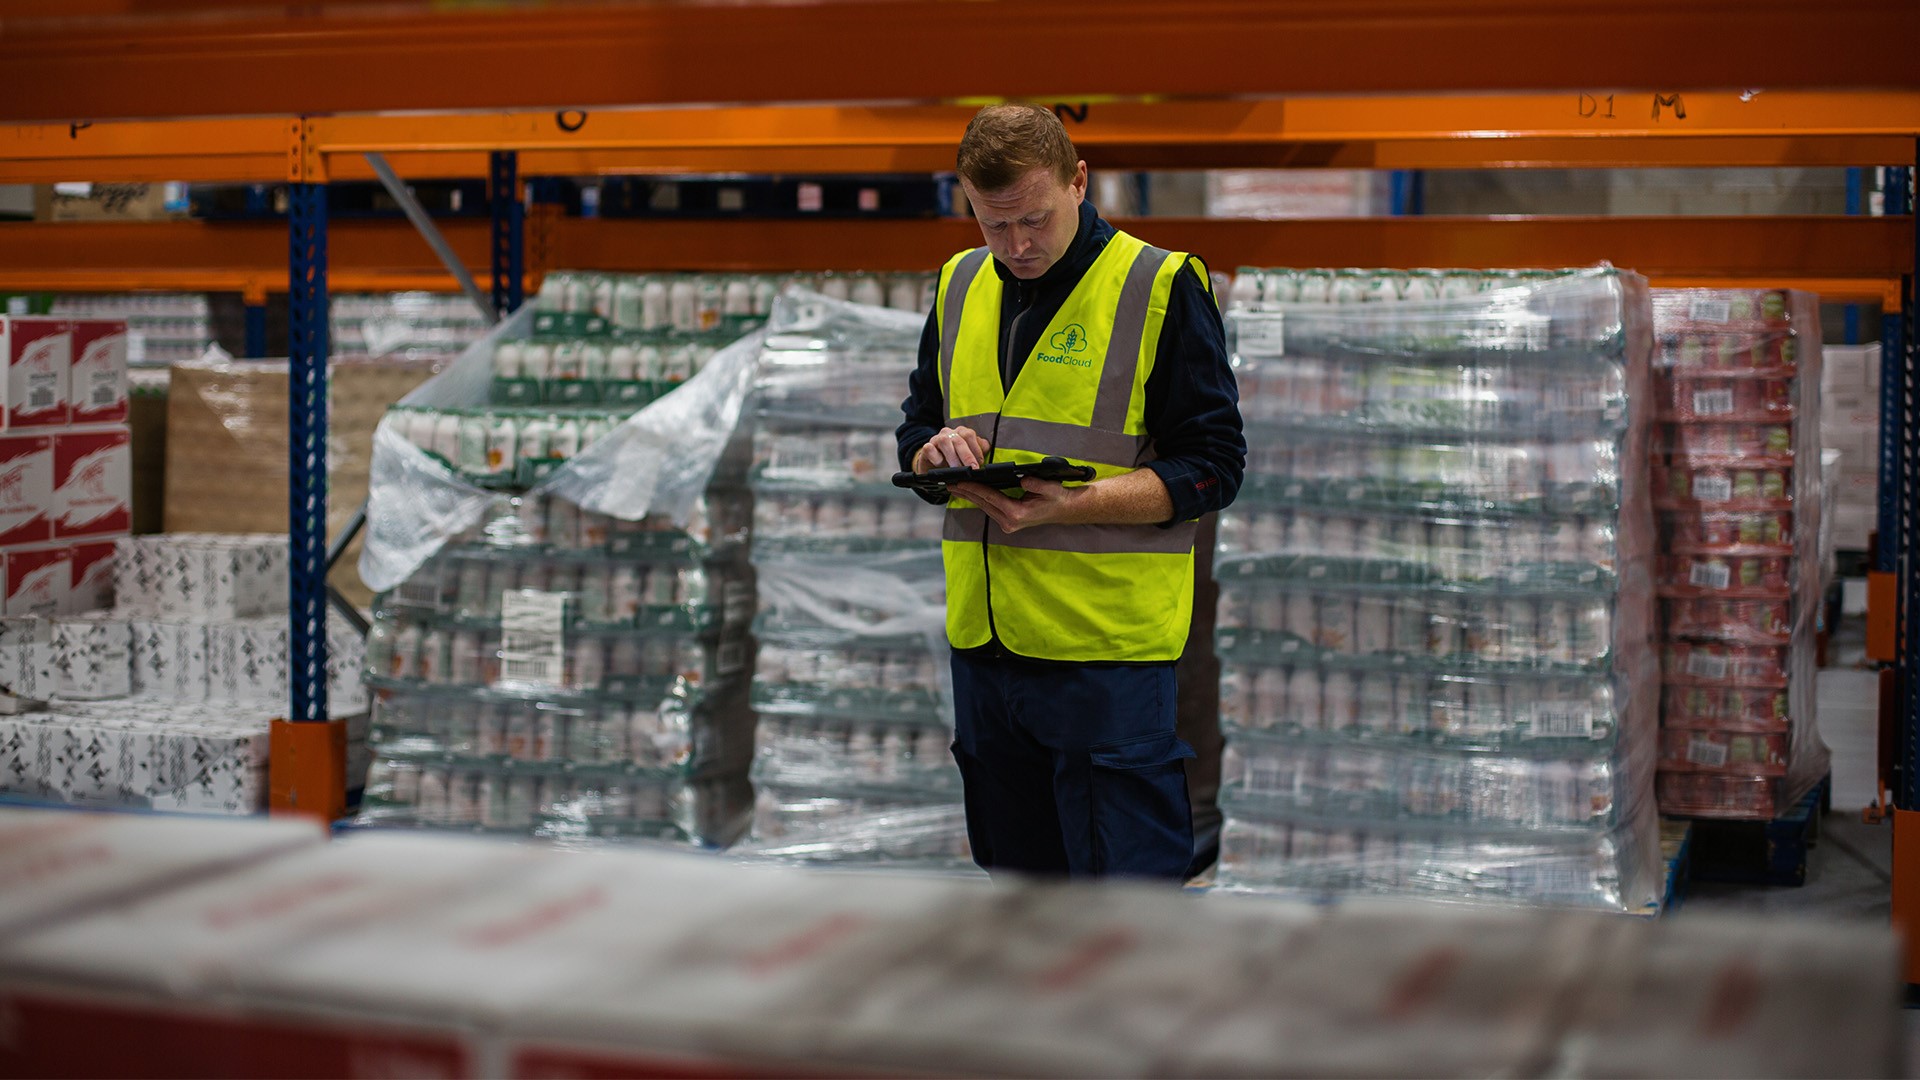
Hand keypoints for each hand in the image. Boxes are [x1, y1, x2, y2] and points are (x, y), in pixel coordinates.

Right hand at [916, 426, 989, 471]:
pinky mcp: (926, 447)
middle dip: (967, 455)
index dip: (976, 448)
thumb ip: (978, 449)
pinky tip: (939, 464)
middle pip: (959, 440)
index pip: (970, 435)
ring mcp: (936, 439)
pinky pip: (929, 448)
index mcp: (961, 432)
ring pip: (945, 442)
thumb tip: (986, 447)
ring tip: (957, 469)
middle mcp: (949, 433)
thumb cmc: (953, 460)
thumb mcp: (967, 455)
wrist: (933, 466)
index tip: (980, 462)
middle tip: (973, 468)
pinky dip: (935, 456)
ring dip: (952, 456)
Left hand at [951, 477, 1087, 533]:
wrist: (1064, 511)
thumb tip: (1022, 479)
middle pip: (982, 503)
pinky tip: (970, 493)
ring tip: (955, 488)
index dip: (974, 488)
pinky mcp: (1008, 522)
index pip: (990, 497)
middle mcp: (1009, 521)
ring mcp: (1007, 524)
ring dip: (970, 497)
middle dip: (966, 492)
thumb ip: (1036, 484)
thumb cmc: (1057, 498)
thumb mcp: (1050, 488)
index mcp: (1017, 514)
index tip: (960, 481)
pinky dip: (979, 500)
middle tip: (949, 484)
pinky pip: (989, 509)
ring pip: (984, 507)